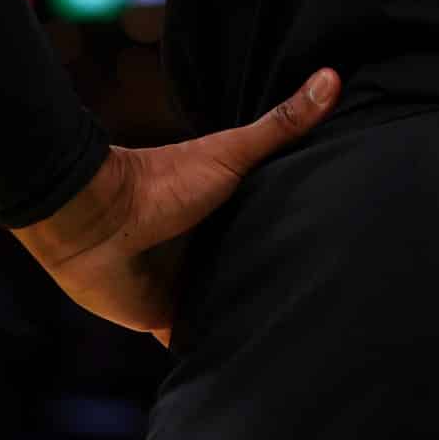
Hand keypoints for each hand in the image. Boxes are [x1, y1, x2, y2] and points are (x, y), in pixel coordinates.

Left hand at [13, 68, 340, 343]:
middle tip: (326, 301)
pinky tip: (244, 364)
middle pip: (252, 270)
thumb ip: (280, 126)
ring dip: (246, 319)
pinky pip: (196, 342)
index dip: (300, 233)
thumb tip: (333, 75)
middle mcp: (210, 248)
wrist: (96, 222)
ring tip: (298, 338)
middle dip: (276, 283)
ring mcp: (188, 285)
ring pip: (227, 309)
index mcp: (226, 211)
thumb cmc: (163, 182)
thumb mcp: (231, 152)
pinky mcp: (167, 318)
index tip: (342, 242)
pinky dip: (213, 352)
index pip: (272, 224)